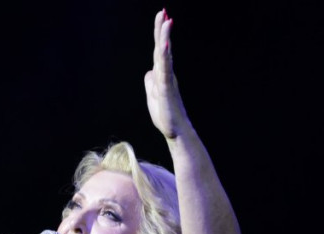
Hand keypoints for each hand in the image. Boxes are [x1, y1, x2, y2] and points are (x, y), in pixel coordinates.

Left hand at [144, 9, 189, 139]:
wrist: (174, 131)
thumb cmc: (165, 115)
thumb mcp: (153, 95)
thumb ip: (151, 81)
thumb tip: (149, 71)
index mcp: (162, 74)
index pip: (159, 50)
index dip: (159, 34)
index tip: (162, 17)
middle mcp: (166, 73)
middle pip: (162, 48)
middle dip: (162, 29)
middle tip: (163, 12)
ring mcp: (167, 80)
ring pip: (165, 55)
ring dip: (165, 38)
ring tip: (167, 21)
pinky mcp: (167, 88)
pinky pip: (166, 70)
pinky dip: (165, 57)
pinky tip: (165, 46)